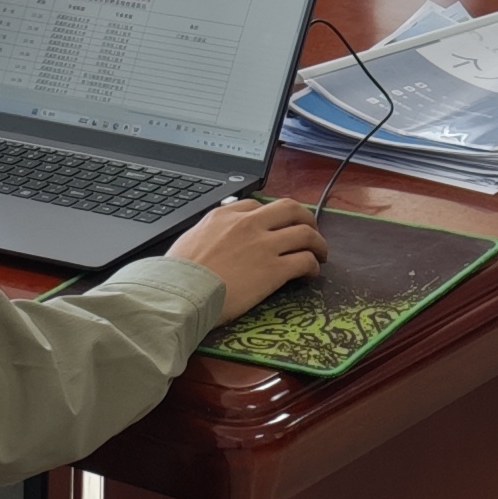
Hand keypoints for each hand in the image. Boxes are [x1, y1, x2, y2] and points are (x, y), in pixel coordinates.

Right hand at [173, 196, 326, 317]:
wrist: (180, 293)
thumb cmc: (177, 274)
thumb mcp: (189, 239)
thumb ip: (207, 233)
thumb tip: (212, 237)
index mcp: (225, 214)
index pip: (259, 205)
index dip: (273, 216)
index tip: (277, 227)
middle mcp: (248, 224)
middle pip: (290, 208)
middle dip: (306, 218)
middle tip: (311, 231)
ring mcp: (263, 245)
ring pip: (305, 233)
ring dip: (318, 243)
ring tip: (320, 254)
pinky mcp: (274, 270)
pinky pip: (305, 261)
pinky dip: (313, 266)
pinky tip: (311, 274)